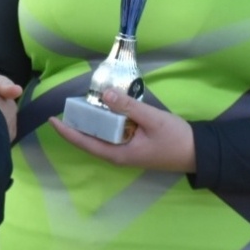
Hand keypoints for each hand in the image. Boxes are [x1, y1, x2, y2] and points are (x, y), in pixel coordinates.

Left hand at [49, 89, 195, 171]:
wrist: (197, 152)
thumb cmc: (175, 138)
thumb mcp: (152, 119)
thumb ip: (128, 107)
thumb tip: (105, 94)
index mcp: (118, 153)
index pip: (84, 143)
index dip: (67, 132)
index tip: (52, 120)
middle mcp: (118, 155)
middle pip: (90, 139)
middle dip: (78, 123)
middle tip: (70, 104)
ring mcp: (126, 151)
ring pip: (102, 136)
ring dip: (92, 121)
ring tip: (83, 103)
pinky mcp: (133, 146)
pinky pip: (114, 134)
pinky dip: (107, 122)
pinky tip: (107, 108)